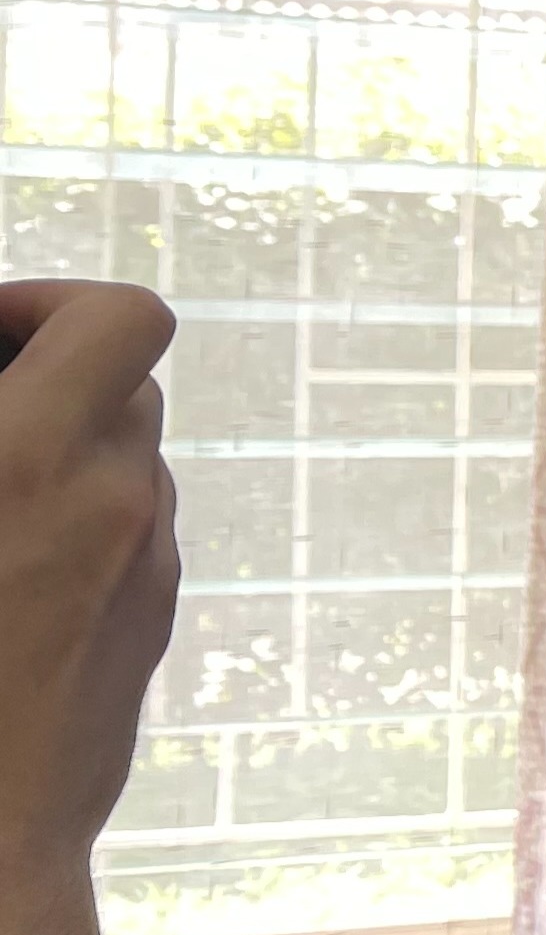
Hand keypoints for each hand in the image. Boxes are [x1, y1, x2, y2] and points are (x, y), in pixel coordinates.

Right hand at [0, 282, 178, 871]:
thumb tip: (4, 394)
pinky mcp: (142, 633)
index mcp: (30, 462)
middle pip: (126, 383)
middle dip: (46, 374)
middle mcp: (111, 508)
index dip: (52, 301)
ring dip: (56, 448)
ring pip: (126, 464)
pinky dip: (69, 521)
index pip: (123, 318)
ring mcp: (140, 574)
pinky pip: (123, 540)